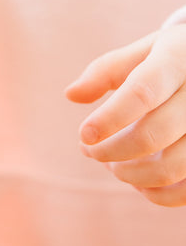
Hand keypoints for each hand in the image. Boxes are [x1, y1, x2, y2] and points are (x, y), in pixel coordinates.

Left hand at [65, 23, 185, 205]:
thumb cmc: (174, 58)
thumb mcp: (144, 51)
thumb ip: (106, 71)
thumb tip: (71, 95)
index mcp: (178, 60)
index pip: (143, 92)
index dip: (109, 118)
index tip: (84, 135)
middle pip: (153, 135)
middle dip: (110, 151)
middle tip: (90, 151)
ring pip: (173, 167)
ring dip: (131, 174)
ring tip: (113, 165)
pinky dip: (158, 194)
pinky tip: (139, 182)